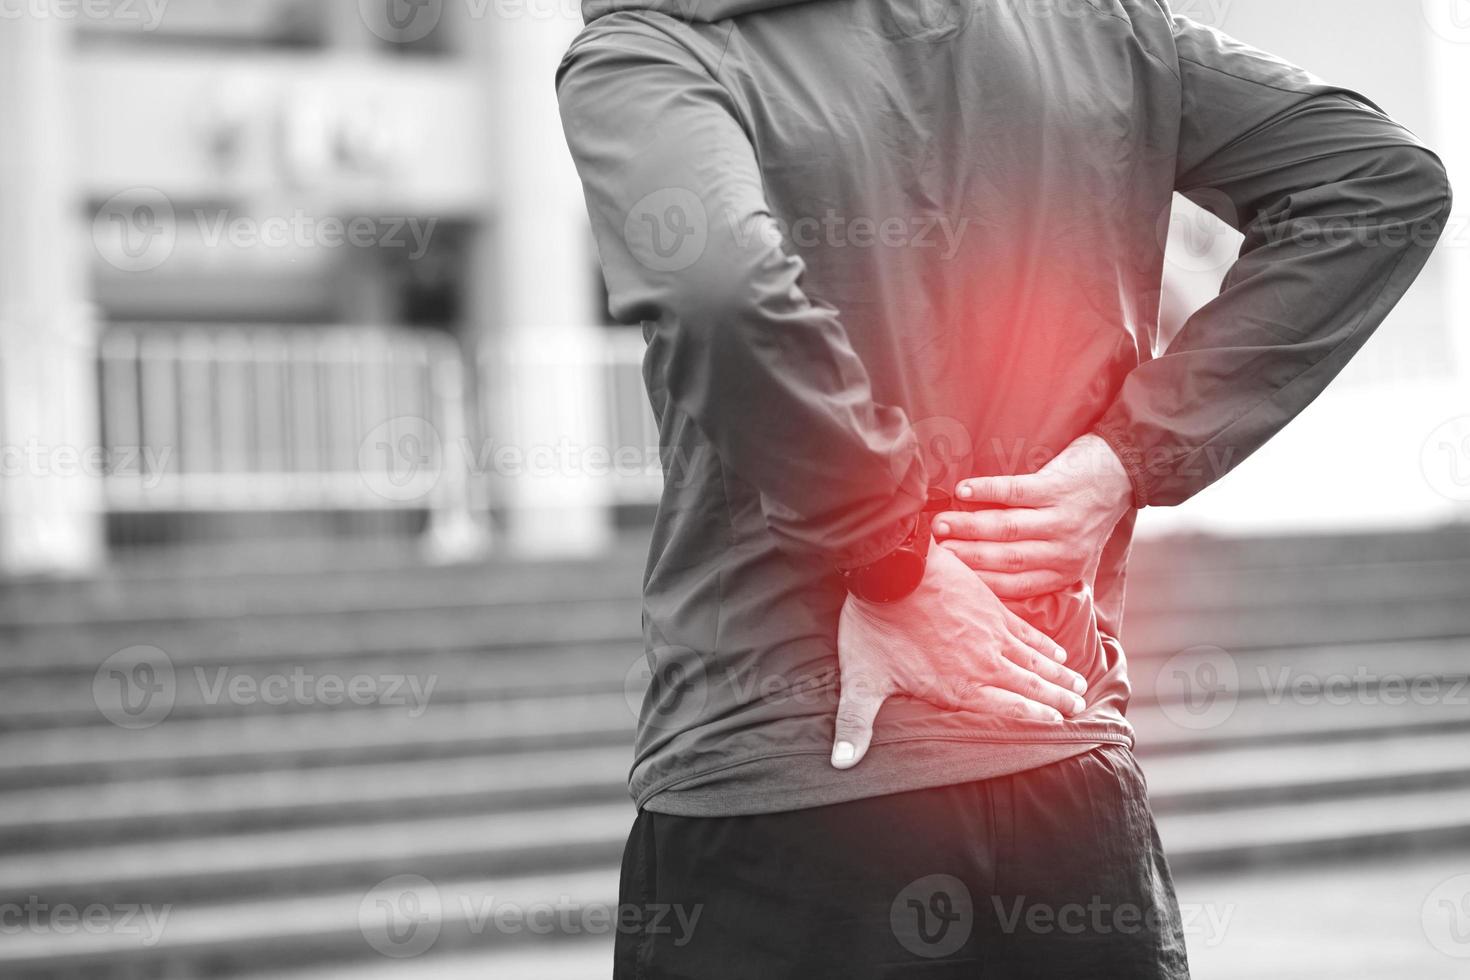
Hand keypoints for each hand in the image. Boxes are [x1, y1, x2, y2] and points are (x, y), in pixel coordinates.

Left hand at [832, 544, 1088, 769]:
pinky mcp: (991, 607)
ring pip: (1034, 661)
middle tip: (1080, 708)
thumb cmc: (874, 627)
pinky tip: (1057, 649)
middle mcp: (982, 665)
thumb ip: (855, 725)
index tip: (1058, 725)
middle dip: (1056, 700)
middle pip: (1029, 687)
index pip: (1006, 710)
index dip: (1034, 718)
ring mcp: (991, 634)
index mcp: (957, 688)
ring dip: (1058, 675)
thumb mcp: (860, 682)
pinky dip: (1045, 642)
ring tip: (1079, 685)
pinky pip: (1027, 631)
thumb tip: (839, 763)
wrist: (892, 570)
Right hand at [934, 434, 1132, 599]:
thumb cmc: (1085, 514)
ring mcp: (1062, 518)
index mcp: (1063, 572)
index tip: (949, 580)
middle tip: (935, 552)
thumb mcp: (1070, 550)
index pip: (1014, 586)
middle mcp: (1064, 551)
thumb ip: (1037, 564)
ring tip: (940, 524)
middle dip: (966, 556)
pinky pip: (1015, 491)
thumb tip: (980, 573)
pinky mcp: (1058, 487)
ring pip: (1007, 528)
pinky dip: (986, 491)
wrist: (1120, 472)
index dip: (979, 583)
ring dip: (969, 526)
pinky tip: (963, 490)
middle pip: (1006, 558)